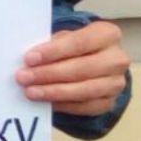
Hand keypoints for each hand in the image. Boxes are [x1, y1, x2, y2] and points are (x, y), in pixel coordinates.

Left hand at [15, 21, 129, 116]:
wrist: (96, 62)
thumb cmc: (75, 46)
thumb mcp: (66, 36)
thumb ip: (53, 43)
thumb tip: (30, 58)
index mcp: (107, 34)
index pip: (79, 42)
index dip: (53, 51)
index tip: (29, 58)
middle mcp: (117, 59)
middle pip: (81, 68)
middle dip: (49, 74)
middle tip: (23, 77)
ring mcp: (116, 83)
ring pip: (84, 90)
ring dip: (53, 92)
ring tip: (30, 92)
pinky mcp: (109, 102)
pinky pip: (85, 107)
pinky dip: (63, 105)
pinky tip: (46, 102)